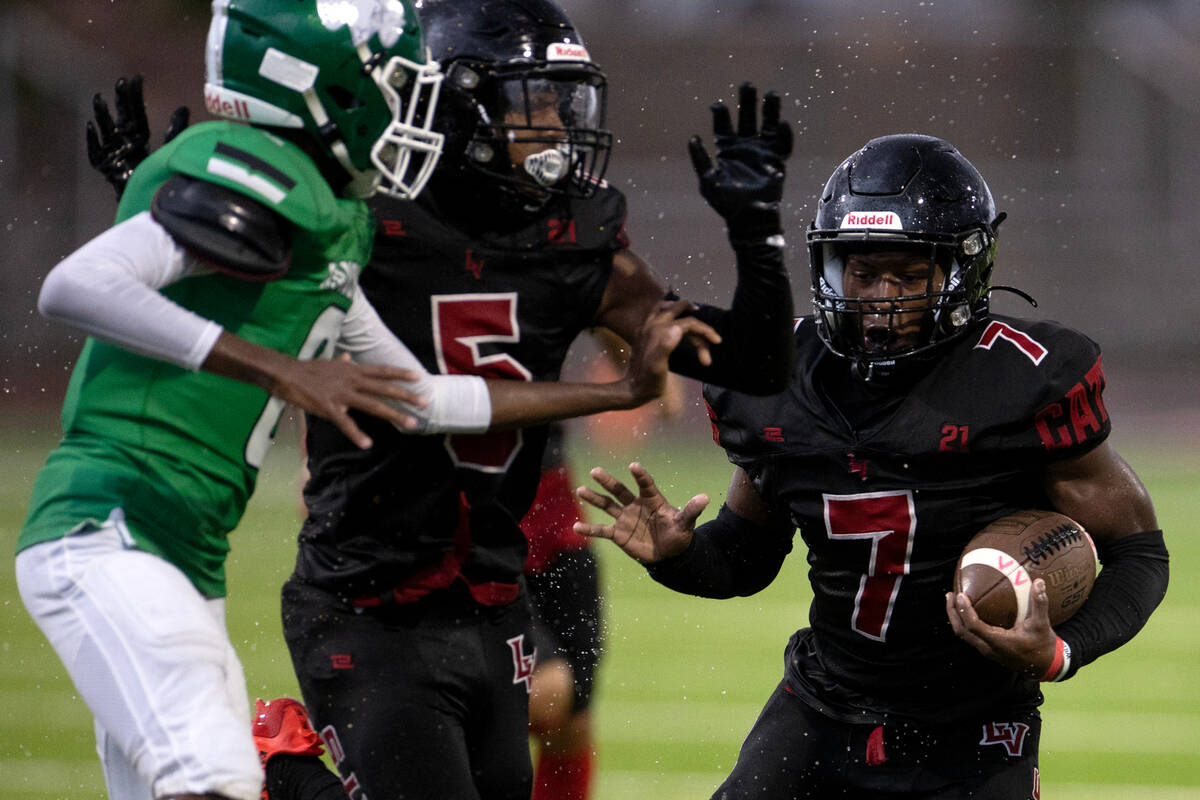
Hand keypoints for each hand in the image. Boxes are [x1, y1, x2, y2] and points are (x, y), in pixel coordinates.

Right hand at [86, 74, 189, 197]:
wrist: (154, 203)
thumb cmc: (160, 177)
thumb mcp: (170, 149)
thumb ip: (175, 130)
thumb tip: (183, 107)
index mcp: (138, 139)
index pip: (136, 113)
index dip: (136, 97)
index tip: (136, 78)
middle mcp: (125, 144)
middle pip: (121, 118)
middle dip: (120, 101)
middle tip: (121, 81)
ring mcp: (114, 155)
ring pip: (106, 131)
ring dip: (101, 115)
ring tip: (99, 98)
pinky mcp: (106, 168)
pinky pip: (96, 153)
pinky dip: (92, 140)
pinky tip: (90, 126)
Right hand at [268, 354, 428, 448]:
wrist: (286, 374)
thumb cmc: (308, 369)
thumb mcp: (329, 363)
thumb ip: (343, 362)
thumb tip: (350, 357)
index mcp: (353, 370)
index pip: (382, 371)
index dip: (401, 374)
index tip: (419, 377)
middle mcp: (352, 380)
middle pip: (384, 388)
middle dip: (406, 396)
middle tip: (425, 403)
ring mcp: (342, 394)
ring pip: (373, 405)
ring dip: (393, 415)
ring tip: (410, 424)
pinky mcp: (329, 408)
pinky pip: (345, 423)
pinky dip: (356, 434)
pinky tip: (367, 443)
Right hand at [574, 462, 708, 563]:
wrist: (669, 555)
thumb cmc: (678, 536)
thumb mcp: (685, 524)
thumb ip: (691, 510)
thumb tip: (705, 498)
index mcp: (652, 499)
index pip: (645, 484)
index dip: (640, 475)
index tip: (633, 466)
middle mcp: (635, 505)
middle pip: (619, 491)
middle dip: (607, 481)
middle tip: (595, 471)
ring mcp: (625, 518)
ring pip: (606, 505)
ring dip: (594, 498)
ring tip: (580, 490)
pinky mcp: (618, 533)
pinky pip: (601, 530)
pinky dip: (589, 529)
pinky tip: (576, 526)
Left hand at [623, 299, 720, 405]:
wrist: (630, 389)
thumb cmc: (648, 382)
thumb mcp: (657, 367)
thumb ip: (666, 346)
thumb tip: (679, 327)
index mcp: (658, 332)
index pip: (688, 323)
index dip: (705, 330)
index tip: (717, 342)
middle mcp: (651, 326)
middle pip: (680, 312)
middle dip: (698, 324)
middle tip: (711, 337)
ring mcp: (646, 328)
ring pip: (667, 309)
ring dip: (682, 310)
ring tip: (694, 317)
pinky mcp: (643, 334)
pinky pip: (658, 314)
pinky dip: (670, 313)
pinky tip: (675, 321)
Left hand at [687, 82, 792, 242]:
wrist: (748, 217)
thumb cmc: (726, 202)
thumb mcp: (707, 181)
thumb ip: (700, 160)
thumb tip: (693, 138)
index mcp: (727, 151)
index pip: (723, 127)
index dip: (721, 115)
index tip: (717, 105)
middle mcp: (745, 147)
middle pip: (746, 118)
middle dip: (746, 102)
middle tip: (746, 85)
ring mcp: (761, 152)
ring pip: (767, 125)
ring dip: (769, 110)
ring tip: (771, 93)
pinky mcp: (776, 160)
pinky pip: (783, 144)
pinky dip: (784, 134)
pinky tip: (783, 123)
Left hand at [945, 578, 1060, 678]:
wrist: (1045, 667)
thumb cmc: (1042, 646)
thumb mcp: (1041, 625)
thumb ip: (1039, 603)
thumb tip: (1039, 582)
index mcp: (998, 642)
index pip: (974, 626)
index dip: (964, 611)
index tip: (960, 595)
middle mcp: (988, 648)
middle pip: (962, 631)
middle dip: (953, 612)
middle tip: (950, 594)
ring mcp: (987, 650)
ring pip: (964, 634)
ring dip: (956, 618)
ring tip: (953, 600)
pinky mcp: (988, 650)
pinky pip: (970, 636)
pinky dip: (964, 622)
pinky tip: (967, 611)